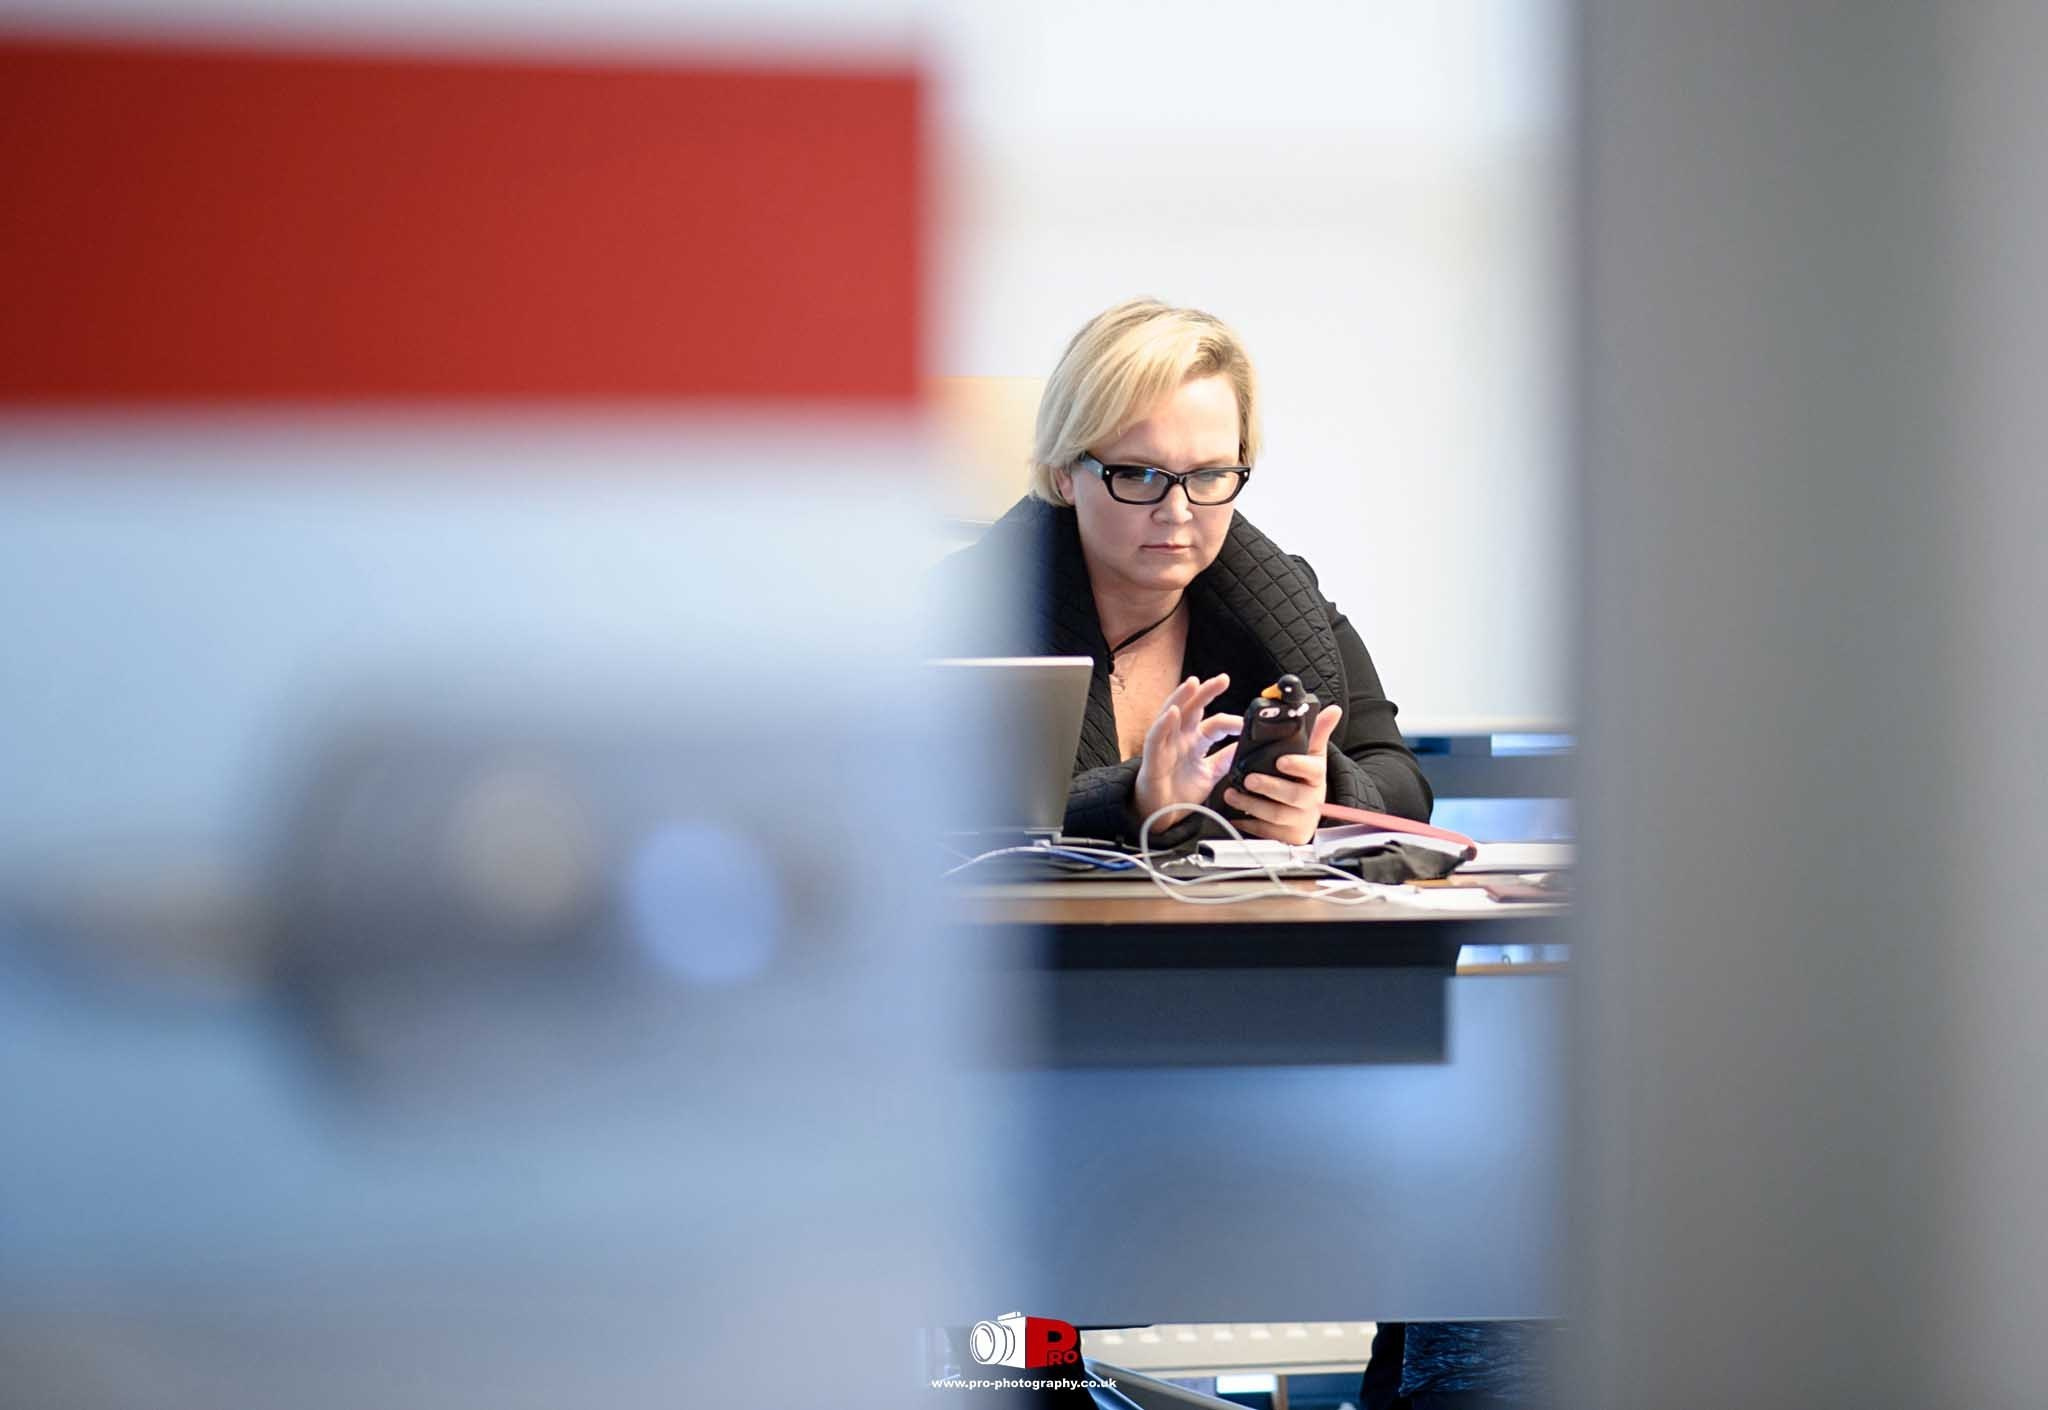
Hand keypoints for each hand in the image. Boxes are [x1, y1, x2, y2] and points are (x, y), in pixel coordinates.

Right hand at [1133, 674, 1241, 830]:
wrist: (1160, 816)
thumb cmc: (1180, 793)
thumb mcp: (1210, 775)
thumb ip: (1225, 760)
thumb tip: (1247, 748)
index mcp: (1195, 742)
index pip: (1215, 724)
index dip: (1231, 722)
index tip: (1248, 725)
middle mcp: (1181, 738)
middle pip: (1194, 709)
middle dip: (1207, 693)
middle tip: (1223, 679)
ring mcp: (1166, 745)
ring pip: (1172, 714)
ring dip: (1182, 698)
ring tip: (1194, 683)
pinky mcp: (1153, 757)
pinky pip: (1156, 737)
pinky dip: (1164, 724)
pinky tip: (1173, 712)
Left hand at [1222, 705, 1344, 843]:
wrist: (1308, 811)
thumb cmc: (1305, 779)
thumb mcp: (1312, 755)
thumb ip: (1317, 732)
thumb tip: (1333, 710)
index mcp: (1316, 776)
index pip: (1313, 770)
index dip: (1297, 765)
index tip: (1281, 761)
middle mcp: (1311, 800)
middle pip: (1292, 795)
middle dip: (1269, 786)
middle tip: (1248, 778)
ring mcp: (1300, 820)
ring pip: (1276, 815)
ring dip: (1251, 804)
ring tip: (1232, 794)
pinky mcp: (1288, 836)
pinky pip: (1268, 832)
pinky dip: (1250, 824)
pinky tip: (1236, 815)